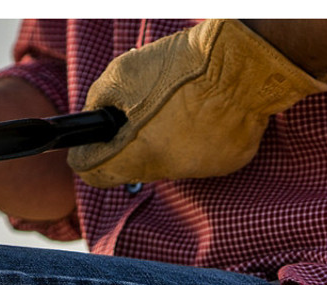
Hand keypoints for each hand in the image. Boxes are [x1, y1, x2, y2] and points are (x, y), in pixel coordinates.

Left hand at [67, 19, 326, 189]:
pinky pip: (202, 157)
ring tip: (176, 107)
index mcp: (135, 153)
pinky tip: (203, 114)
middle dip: (130, 145)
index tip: (88, 148)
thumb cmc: (180, 68)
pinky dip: (197, 139)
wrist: (238, 67)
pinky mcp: (225, 164)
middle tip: (138, 113)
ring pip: (169, 163)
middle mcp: (165, 170)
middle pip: (135, 168)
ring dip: (165, 141)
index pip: (95, 175)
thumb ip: (100, 101)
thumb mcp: (123, 74)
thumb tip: (94, 117)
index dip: (87, 159)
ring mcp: (198, 170)